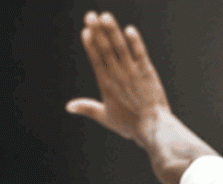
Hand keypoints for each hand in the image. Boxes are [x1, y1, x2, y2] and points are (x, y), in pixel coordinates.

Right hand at [65, 12, 171, 144]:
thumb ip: (87, 108)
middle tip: (90, 15)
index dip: (90, 44)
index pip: (96, 59)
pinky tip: (129, 30)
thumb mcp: (106, 117)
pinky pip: (140, 54)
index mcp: (106, 84)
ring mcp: (132, 73)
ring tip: (105, 16)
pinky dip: (135, 42)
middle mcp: (117, 76)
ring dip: (112, 31)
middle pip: (105, 49)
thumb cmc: (131, 125)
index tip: (85, 30)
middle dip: (97, 31)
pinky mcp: (147, 73)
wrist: (154, 130)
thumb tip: (68, 107)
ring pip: (120, 48)